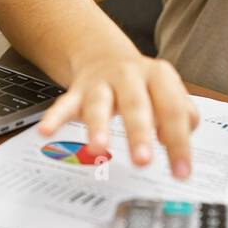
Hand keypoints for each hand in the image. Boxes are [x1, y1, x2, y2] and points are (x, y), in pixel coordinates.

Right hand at [38, 54, 199, 178]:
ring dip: (98, 126)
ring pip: (99, 104)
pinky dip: (54, 118)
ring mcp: (101, 83)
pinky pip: (65, 105)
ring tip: (98, 148)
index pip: (173, 111)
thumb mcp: (169, 93)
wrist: (104, 55)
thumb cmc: (143, 85)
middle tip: (143, 161)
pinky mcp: (78, 92)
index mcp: (159, 76)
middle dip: (139, 133)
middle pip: (136, 105)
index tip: (181, 173)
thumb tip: (175, 141)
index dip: (179, 143)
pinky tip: (46, 131)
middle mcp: (130, 76)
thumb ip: (182, 117)